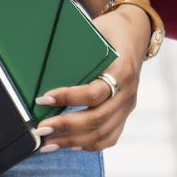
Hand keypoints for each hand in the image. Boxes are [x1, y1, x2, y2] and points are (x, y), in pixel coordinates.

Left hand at [32, 7, 146, 152]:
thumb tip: (43, 69)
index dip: (67, 98)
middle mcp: (128, 92)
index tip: (43, 98)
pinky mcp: (125, 113)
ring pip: (102, 133)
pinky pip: (110, 136)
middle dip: (65, 127)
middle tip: (40, 129)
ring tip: (48, 144)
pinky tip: (71, 145)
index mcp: (122, 71)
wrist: (136, 32)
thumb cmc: (111, 31)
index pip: (94, 93)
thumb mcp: (96, 33)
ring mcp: (128, 105)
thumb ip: (77, 51)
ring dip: (72, 141)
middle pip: (97, 119)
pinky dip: (90, 144)